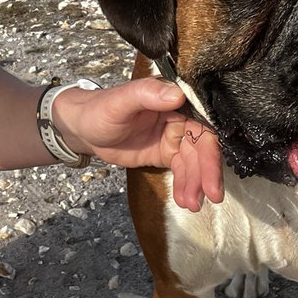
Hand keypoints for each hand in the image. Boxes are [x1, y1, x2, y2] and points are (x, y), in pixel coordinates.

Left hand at [53, 78, 223, 211]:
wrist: (84, 129)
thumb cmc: (100, 109)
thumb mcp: (120, 101)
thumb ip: (147, 94)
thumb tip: (176, 94)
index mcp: (174, 99)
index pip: (202, 122)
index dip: (211, 147)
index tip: (214, 170)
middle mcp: (179, 116)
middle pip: (203, 146)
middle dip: (208, 171)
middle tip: (211, 195)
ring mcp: (174, 136)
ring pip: (194, 162)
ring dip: (196, 183)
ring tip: (192, 204)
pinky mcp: (166, 153)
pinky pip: (182, 170)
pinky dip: (186, 185)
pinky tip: (184, 200)